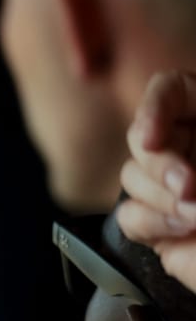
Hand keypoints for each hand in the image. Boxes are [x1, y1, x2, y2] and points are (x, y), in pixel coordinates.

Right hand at [116, 71, 195, 289]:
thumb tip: (171, 165)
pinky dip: (153, 223)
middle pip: (143, 138)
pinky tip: (184, 229)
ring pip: (132, 177)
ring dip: (162, 198)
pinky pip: (131, 216)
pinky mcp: (161, 225)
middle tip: (190, 188)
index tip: (152, 137)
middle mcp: (191, 149)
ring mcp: (174, 187)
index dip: (155, 106)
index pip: (172, 91)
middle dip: (161, 166)